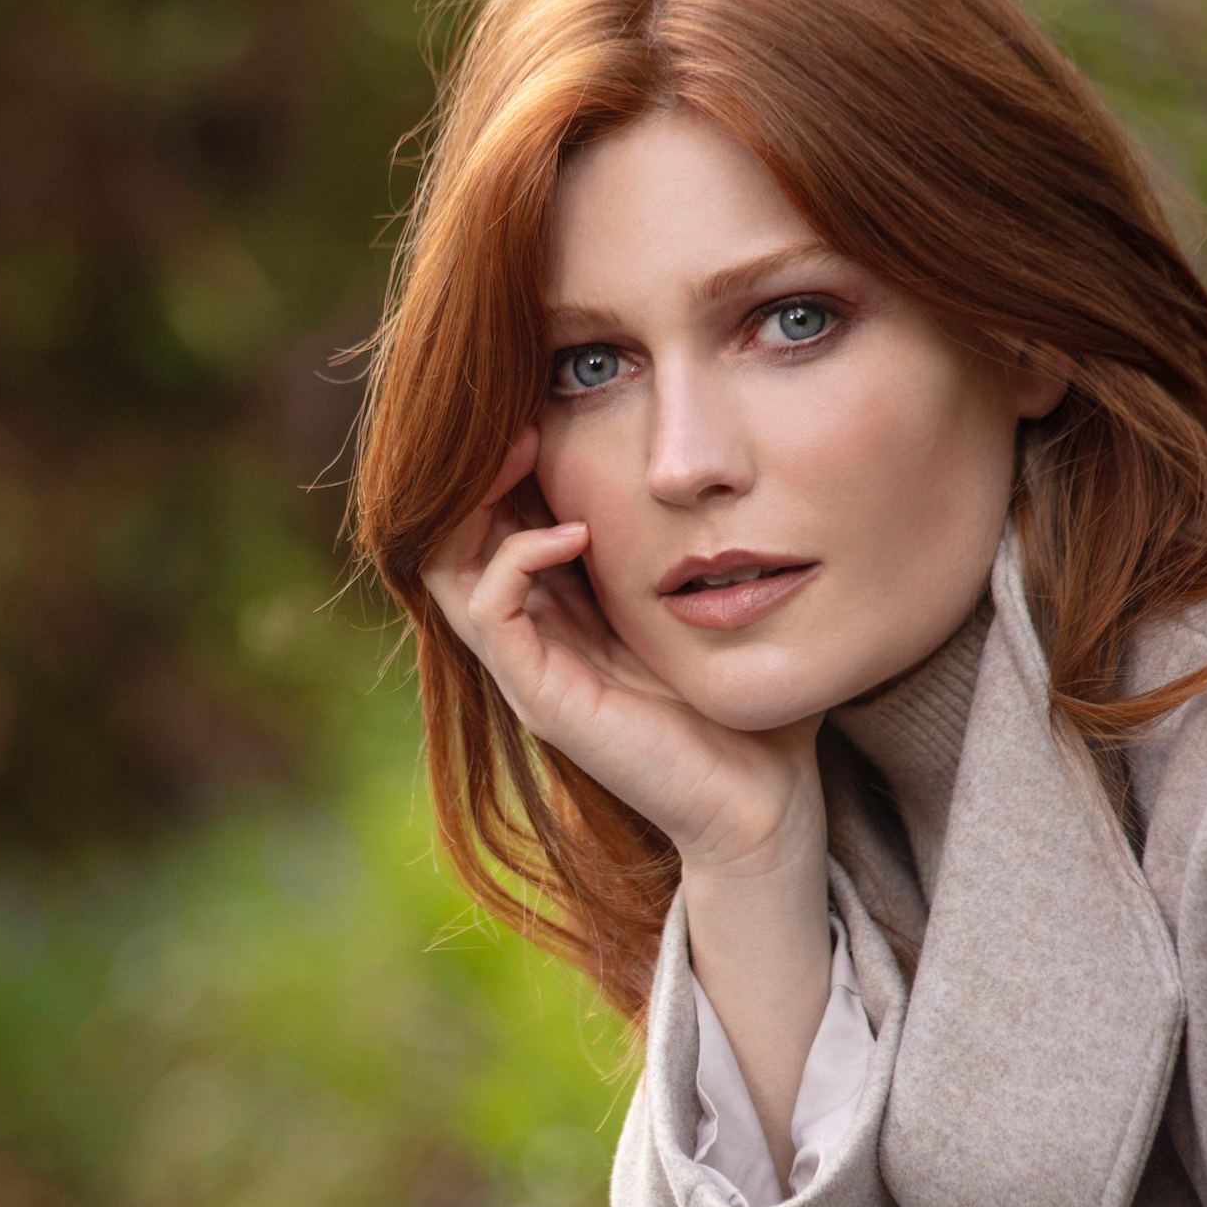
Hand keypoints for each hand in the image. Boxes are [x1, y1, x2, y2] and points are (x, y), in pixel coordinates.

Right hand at [418, 425, 821, 875]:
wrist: (761, 805)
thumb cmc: (745, 703)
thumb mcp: (708, 599)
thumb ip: (695, 542)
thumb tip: (723, 461)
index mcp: (559, 609)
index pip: (493, 517)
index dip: (503, 458)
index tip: (545, 401)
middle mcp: (528, 634)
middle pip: (451, 531)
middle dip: (476, 465)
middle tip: (523, 412)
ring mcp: (525, 666)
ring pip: (445, 564)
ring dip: (476, 498)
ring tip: (526, 448)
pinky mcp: (538, 695)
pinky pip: (487, 610)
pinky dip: (514, 558)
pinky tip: (572, 531)